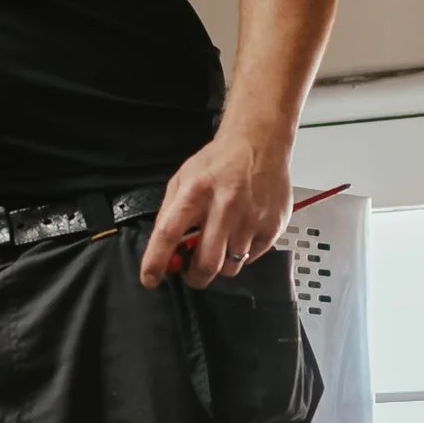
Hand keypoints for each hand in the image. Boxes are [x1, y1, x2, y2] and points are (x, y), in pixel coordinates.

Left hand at [139, 122, 293, 288]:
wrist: (259, 143)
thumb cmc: (218, 162)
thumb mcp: (183, 179)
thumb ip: (170, 214)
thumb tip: (165, 251)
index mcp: (195, 192)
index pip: (169, 234)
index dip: (156, 262)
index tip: (150, 279)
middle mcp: (225, 206)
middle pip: (206, 264)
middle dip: (194, 277)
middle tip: (191, 273)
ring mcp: (252, 218)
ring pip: (230, 266)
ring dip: (220, 264)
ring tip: (220, 243)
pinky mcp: (273, 226)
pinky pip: (253, 257)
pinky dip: (243, 252)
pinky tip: (241, 232)